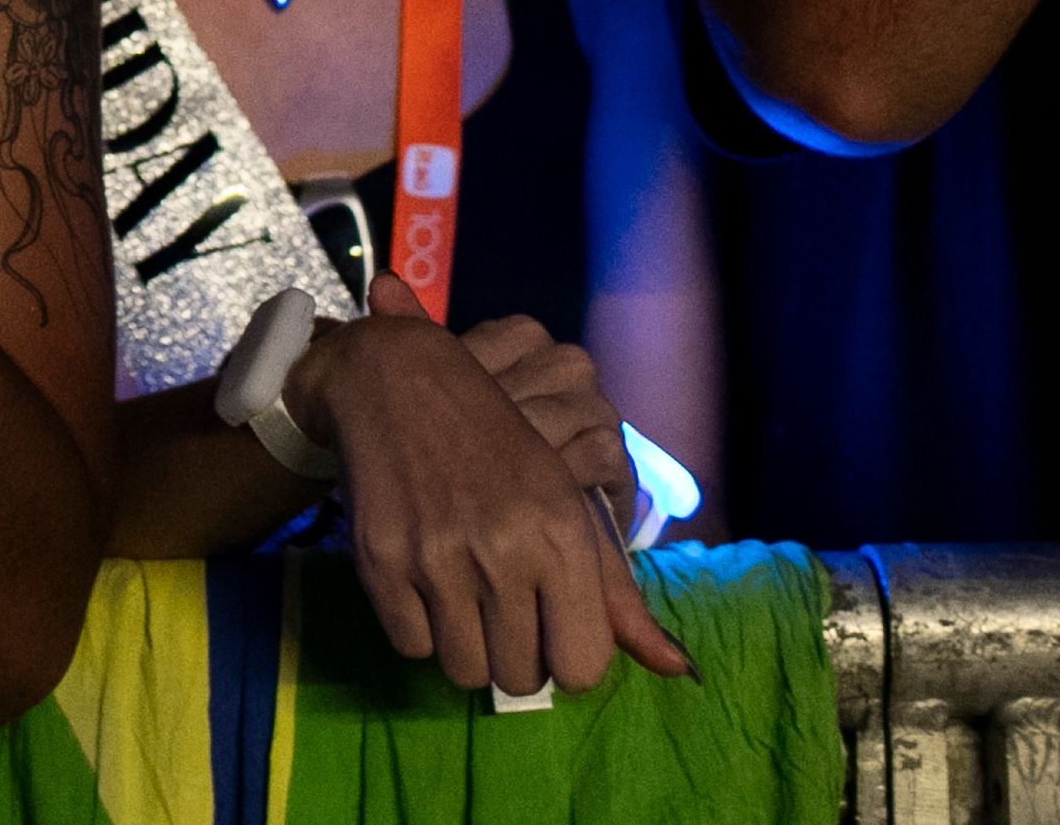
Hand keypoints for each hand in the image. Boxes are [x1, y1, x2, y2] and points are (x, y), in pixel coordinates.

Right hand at [285, 275, 687, 695]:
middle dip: (513, 656)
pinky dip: (419, 628)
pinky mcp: (382, 564)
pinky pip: (412, 646)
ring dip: (466, 647)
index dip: (566, 657)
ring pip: (464, 670)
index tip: (549, 630)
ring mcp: (438, 559)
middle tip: (500, 611)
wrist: (400, 383)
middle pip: (519, 677)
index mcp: (561, 535)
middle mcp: (504, 551)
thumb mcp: (566, 505)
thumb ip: (616, 593)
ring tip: (462, 601)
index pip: (582, 664)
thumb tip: (678, 669)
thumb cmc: (498, 449)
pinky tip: (423, 584)